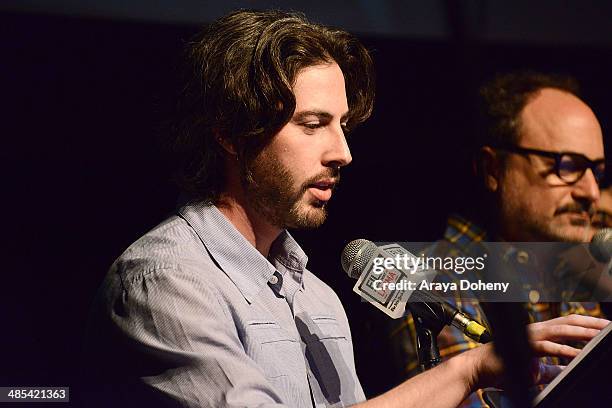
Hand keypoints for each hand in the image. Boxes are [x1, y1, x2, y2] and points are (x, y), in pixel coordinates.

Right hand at [467, 314, 609, 389]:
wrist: (478, 369)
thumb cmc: (503, 368)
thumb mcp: (535, 369)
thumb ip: (553, 368)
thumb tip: (569, 370)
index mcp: (539, 332)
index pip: (569, 323)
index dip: (588, 323)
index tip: (606, 326)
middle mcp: (536, 329)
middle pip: (570, 321)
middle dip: (592, 322)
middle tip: (611, 326)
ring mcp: (530, 336)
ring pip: (562, 329)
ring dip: (584, 333)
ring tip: (602, 336)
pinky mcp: (524, 347)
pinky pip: (549, 348)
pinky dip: (566, 351)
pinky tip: (580, 355)